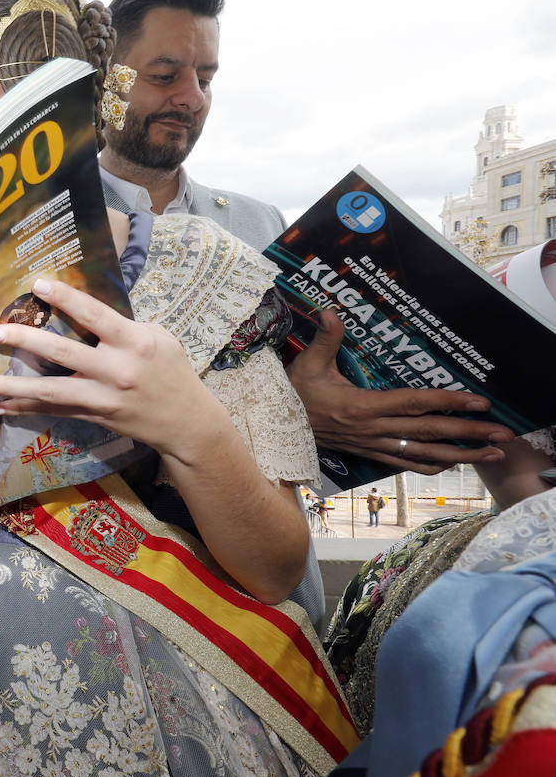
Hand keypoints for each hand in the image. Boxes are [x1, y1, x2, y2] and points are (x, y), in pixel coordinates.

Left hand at [0, 277, 227, 462]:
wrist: (186, 423)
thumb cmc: (170, 371)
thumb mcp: (156, 338)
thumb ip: (119, 327)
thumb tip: (77, 311)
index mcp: (135, 342)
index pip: (95, 315)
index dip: (65, 298)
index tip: (36, 284)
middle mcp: (116, 370)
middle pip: (62, 352)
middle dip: (24, 341)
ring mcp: (102, 398)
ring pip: (50, 390)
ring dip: (11, 385)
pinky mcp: (93, 417)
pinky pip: (53, 410)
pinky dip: (24, 408)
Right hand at [286, 309, 510, 473]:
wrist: (272, 428)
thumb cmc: (291, 394)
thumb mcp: (307, 364)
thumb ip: (325, 338)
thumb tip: (330, 310)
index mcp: (362, 407)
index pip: (414, 404)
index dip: (448, 402)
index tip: (478, 402)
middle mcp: (373, 429)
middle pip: (430, 433)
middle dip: (469, 434)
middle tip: (503, 435)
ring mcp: (373, 445)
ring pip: (424, 453)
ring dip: (461, 456)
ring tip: (492, 457)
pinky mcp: (369, 453)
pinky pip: (405, 463)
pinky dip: (431, 466)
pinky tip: (452, 465)